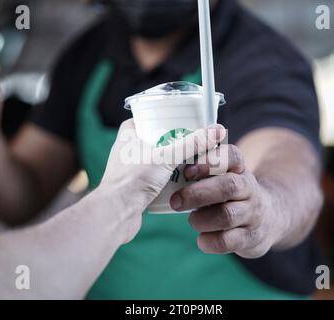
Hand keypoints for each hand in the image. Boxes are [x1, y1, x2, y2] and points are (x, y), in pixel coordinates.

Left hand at [99, 119, 226, 242]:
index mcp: (130, 131)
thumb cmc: (132, 180)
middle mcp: (131, 146)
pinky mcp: (139, 183)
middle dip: (182, 142)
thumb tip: (217, 130)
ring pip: (164, 158)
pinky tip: (188, 179)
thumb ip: (193, 143)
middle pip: (163, 137)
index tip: (194, 122)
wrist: (116, 214)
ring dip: (180, 161)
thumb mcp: (167, 156)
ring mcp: (134, 166)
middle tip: (200, 143)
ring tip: (199, 162)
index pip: (156, 115)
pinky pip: (161, 175)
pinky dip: (174, 177)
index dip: (176, 117)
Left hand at [170, 144, 285, 257]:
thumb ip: (201, 168)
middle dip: (198, 194)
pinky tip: (201, 239)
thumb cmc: (230, 194)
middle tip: (176, 201)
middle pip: (228, 186)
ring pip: (227, 216)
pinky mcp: (250, 238)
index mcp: (239, 169)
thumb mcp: (223, 175)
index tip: (187, 171)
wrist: (268, 219)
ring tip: (191, 220)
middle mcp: (249, 189)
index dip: (209, 162)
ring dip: (202, 219)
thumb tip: (167, 162)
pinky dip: (210, 241)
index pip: (232, 156)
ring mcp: (252, 215)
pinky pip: (229, 241)